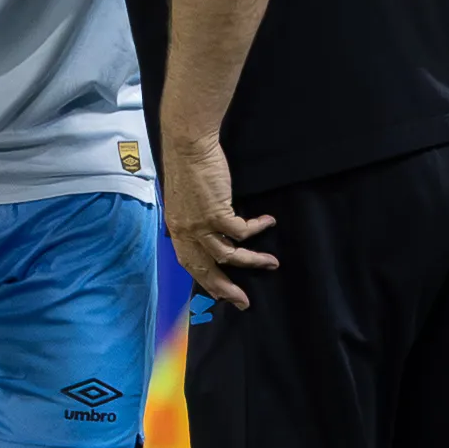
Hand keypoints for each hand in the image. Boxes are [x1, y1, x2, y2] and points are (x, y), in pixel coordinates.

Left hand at [162, 135, 278, 309]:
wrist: (189, 145)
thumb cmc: (188, 166)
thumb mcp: (183, 200)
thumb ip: (192, 218)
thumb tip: (207, 231)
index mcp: (177, 229)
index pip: (190, 264)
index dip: (205, 280)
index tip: (219, 293)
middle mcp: (186, 232)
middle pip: (206, 269)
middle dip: (226, 289)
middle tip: (243, 302)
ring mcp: (201, 224)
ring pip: (228, 255)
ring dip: (252, 262)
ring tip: (271, 263)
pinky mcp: (217, 212)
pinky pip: (242, 231)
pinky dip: (257, 229)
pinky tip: (268, 222)